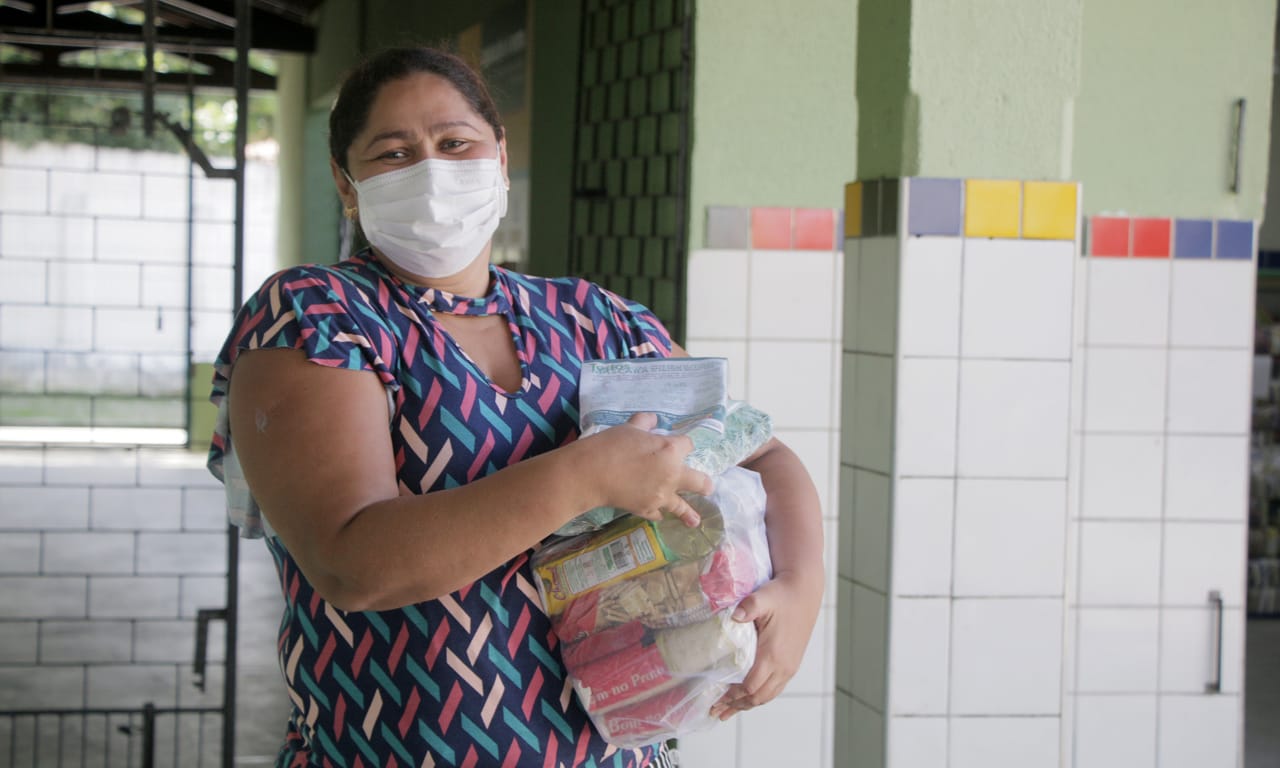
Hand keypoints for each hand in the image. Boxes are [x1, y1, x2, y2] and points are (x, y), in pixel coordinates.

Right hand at [578, 412, 712, 525]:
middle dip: (704, 484)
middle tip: (708, 487)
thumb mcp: (629, 428)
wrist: (592, 473)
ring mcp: (661, 495)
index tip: (679, 445)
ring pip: (681, 506)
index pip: (688, 445)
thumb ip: (644, 422)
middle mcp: (672, 475)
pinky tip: (657, 514)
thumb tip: (653, 419)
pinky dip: (657, 512)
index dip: (683, 444)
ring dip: (688, 513)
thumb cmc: (611, 445)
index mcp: (671, 450)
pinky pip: (658, 513)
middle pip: (699, 481)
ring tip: (695, 522)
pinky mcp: (647, 509)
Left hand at [709, 574, 817, 719]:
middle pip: (758, 697)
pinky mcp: (792, 664)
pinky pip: (775, 688)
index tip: (716, 699)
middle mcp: (783, 665)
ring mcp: (789, 667)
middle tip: (716, 711)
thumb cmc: (781, 595)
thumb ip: (749, 606)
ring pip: (768, 696)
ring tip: (729, 711)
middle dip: (737, 706)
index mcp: (773, 654)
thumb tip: (736, 615)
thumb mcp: (764, 597)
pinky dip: (760, 697)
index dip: (733, 695)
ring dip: (748, 705)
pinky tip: (749, 697)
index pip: (751, 686)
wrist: (804, 592)